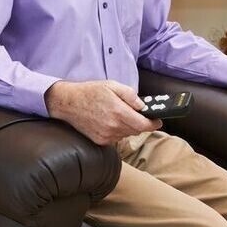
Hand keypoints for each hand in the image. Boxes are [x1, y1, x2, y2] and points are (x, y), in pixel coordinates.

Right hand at [44, 79, 161, 145]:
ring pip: (127, 134)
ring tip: (118, 114)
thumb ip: (130, 95)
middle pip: (137, 130)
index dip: (153, 123)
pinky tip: (109, 121)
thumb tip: (142, 105)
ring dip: (128, 127)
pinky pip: (116, 138)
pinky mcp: (100, 141)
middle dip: (140, 122)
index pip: (144, 125)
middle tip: (135, 113)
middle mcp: (113, 127)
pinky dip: (118, 131)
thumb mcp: (112, 86)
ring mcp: (106, 136)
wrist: (68, 103)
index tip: (157, 121)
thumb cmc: (90, 92)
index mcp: (118, 112)